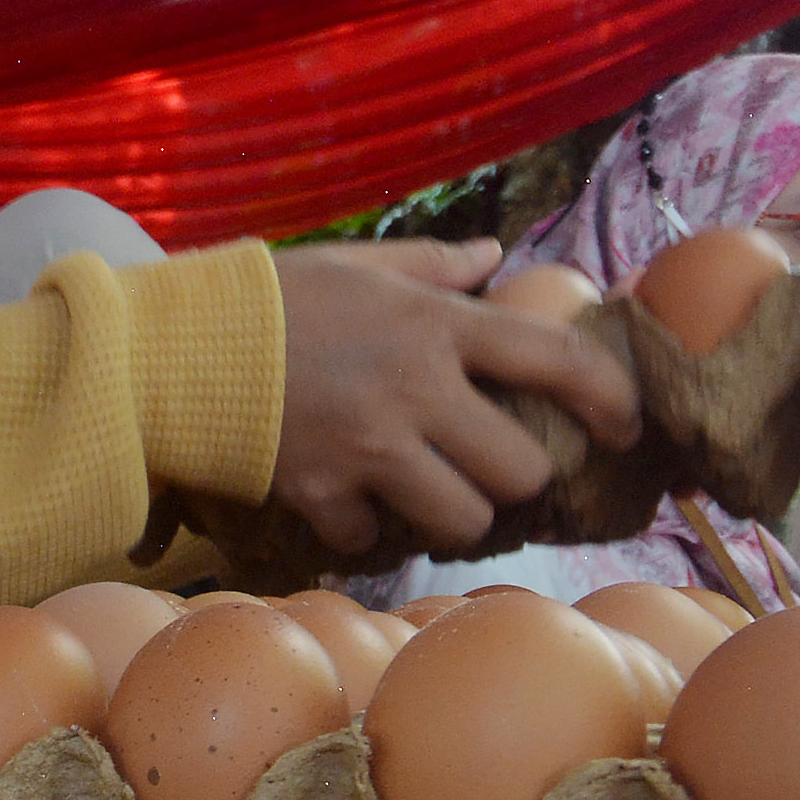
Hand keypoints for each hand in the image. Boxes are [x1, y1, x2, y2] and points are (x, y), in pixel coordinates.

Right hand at [268, 239, 640, 556]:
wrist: (174, 347)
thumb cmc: (270, 298)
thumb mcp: (360, 263)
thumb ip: (435, 266)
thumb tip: (494, 259)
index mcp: (434, 324)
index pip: (554, 358)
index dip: (609, 398)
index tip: (625, 426)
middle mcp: (416, 390)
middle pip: (519, 469)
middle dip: (515, 477)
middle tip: (492, 470)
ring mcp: (371, 449)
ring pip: (464, 519)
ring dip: (455, 515)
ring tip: (432, 498)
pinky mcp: (322, 494)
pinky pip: (372, 541)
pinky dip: (364, 533)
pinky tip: (348, 505)